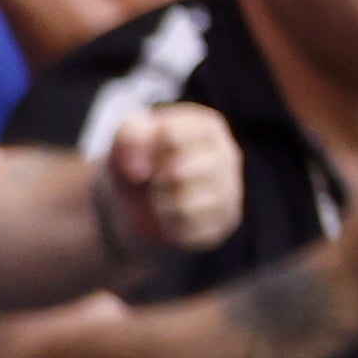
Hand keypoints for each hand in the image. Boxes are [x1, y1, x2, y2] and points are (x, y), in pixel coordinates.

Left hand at [93, 93, 238, 269]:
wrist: (139, 200)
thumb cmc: (138, 160)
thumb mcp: (126, 137)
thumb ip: (130, 135)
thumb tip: (140, 170)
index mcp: (207, 127)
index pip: (172, 136)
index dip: (141, 151)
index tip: (138, 157)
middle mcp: (228, 155)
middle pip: (179, 173)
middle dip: (156, 182)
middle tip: (154, 181)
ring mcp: (231, 189)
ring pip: (187, 205)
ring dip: (161, 205)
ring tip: (163, 199)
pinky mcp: (226, 220)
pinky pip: (192, 230)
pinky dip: (171, 226)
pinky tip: (171, 217)